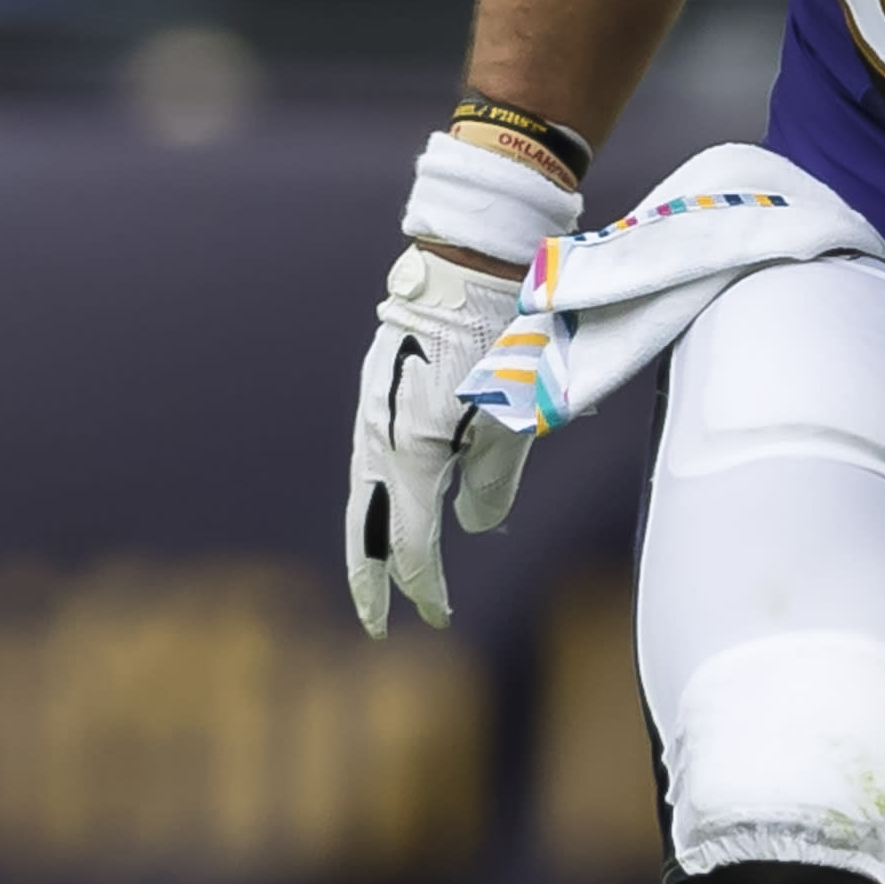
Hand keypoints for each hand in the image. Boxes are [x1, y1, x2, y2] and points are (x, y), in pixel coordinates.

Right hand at [345, 245, 533, 632]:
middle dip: (374, 579)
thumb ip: (494, 481)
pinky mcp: (382, 389)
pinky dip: (385, 493)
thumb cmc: (502, 340)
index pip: (414, 545)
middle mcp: (380, 439)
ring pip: (369, 492)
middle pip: (368, 528)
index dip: (427, 588)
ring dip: (377, 536)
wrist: (467, 262)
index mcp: (412, 454)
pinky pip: (376, 457)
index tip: (440, 618)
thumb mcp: (515, 419)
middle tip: (377, 621)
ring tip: (385, 570)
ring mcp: (375, 412)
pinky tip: (401, 498)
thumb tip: (474, 525)